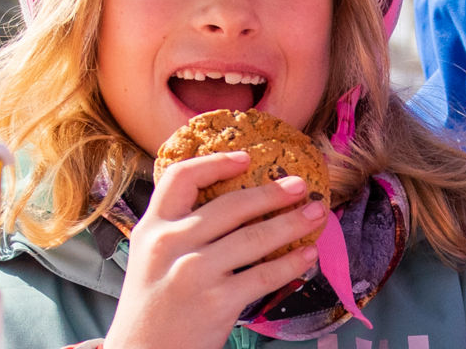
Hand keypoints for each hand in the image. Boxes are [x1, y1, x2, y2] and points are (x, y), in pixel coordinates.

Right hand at [103, 151, 325, 348]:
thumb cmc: (152, 307)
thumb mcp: (149, 259)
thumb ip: (178, 231)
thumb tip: (232, 207)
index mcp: (152, 228)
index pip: (182, 178)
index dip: (216, 162)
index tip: (246, 158)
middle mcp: (172, 244)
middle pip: (231, 204)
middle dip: (272, 193)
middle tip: (300, 185)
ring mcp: (195, 272)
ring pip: (255, 237)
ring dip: (292, 223)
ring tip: (315, 214)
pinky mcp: (218, 301)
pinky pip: (265, 275)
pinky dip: (291, 263)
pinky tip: (308, 256)